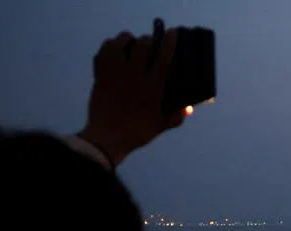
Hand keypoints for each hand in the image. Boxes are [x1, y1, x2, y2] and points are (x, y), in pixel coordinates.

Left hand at [78, 24, 188, 167]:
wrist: (107, 138)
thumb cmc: (136, 133)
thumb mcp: (160, 126)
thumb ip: (176, 116)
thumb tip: (189, 108)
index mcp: (151, 88)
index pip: (163, 58)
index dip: (169, 42)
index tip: (172, 34)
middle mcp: (134, 76)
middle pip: (142, 45)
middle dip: (149, 40)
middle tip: (150, 43)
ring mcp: (115, 74)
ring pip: (121, 43)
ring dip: (127, 38)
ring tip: (131, 41)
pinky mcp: (101, 75)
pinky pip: (104, 52)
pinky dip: (109, 46)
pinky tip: (114, 48)